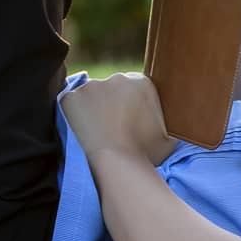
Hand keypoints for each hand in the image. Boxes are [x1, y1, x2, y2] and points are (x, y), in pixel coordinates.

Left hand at [62, 72, 177, 165]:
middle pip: (111, 89)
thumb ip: (164, 126)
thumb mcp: (169, 138)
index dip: (129, 106)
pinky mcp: (72, 97)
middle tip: (111, 128)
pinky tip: (81, 131)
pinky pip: (71, 104)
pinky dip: (74, 115)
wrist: (119, 163)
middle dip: (110, 104)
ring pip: (91, 96)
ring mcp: (92, 85)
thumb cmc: (147, 154)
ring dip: (92, 109)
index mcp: (143, 83)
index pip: (133, 89)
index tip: (127, 121)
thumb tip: (166, 131)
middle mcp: (118, 78)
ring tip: (95, 132)